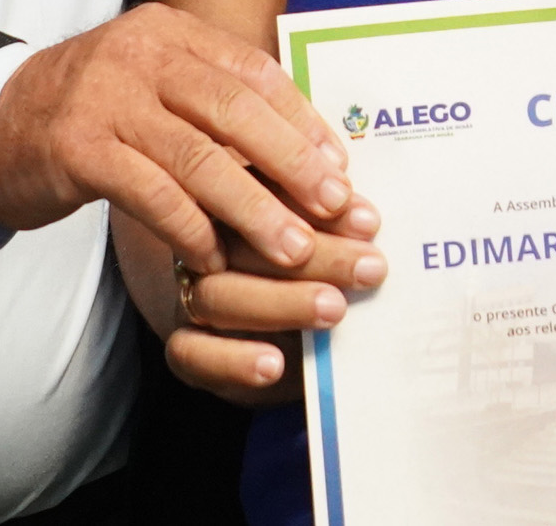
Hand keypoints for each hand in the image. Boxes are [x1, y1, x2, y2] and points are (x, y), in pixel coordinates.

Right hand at [0, 5, 365, 274]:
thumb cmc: (89, 113)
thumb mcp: (151, 84)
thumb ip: (211, 100)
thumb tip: (305, 147)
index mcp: (168, 31)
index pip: (252, 71)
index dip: (301, 120)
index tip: (340, 167)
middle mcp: (139, 54)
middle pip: (234, 109)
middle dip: (292, 162)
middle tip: (335, 207)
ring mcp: (105, 99)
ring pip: (198, 156)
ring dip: (252, 207)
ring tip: (292, 248)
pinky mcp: (76, 148)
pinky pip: (150, 191)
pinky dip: (190, 228)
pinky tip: (214, 258)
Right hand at [162, 210, 390, 402]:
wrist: (273, 332)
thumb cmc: (309, 266)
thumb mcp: (322, 234)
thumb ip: (334, 218)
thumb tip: (369, 218)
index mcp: (233, 200)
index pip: (265, 191)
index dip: (316, 204)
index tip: (367, 220)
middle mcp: (204, 241)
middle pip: (243, 242)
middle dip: (315, 256)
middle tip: (368, 267)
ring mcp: (189, 293)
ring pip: (217, 294)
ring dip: (281, 302)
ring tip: (333, 309)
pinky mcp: (185, 348)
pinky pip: (191, 353)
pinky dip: (231, 359)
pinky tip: (273, 365)